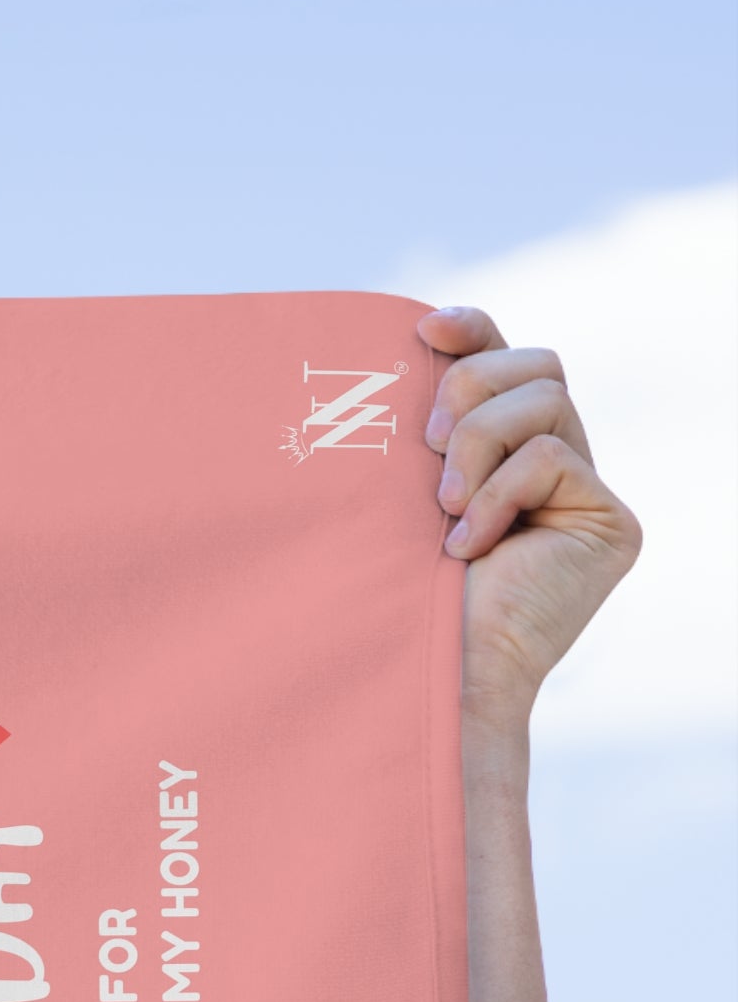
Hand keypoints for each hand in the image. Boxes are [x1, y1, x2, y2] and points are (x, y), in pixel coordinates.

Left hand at [418, 305, 640, 735]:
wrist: (426, 671)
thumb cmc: (392, 588)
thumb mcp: (396, 488)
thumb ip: (422, 427)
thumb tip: (409, 342)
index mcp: (501, 450)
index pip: (503, 359)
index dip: (472, 330)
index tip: (422, 331)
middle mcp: (554, 464)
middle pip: (536, 364)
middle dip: (469, 389)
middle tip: (422, 452)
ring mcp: (587, 493)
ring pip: (545, 398)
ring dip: (476, 443)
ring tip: (442, 509)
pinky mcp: (610, 523)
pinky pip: (552, 456)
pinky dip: (499, 492)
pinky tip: (470, 546)